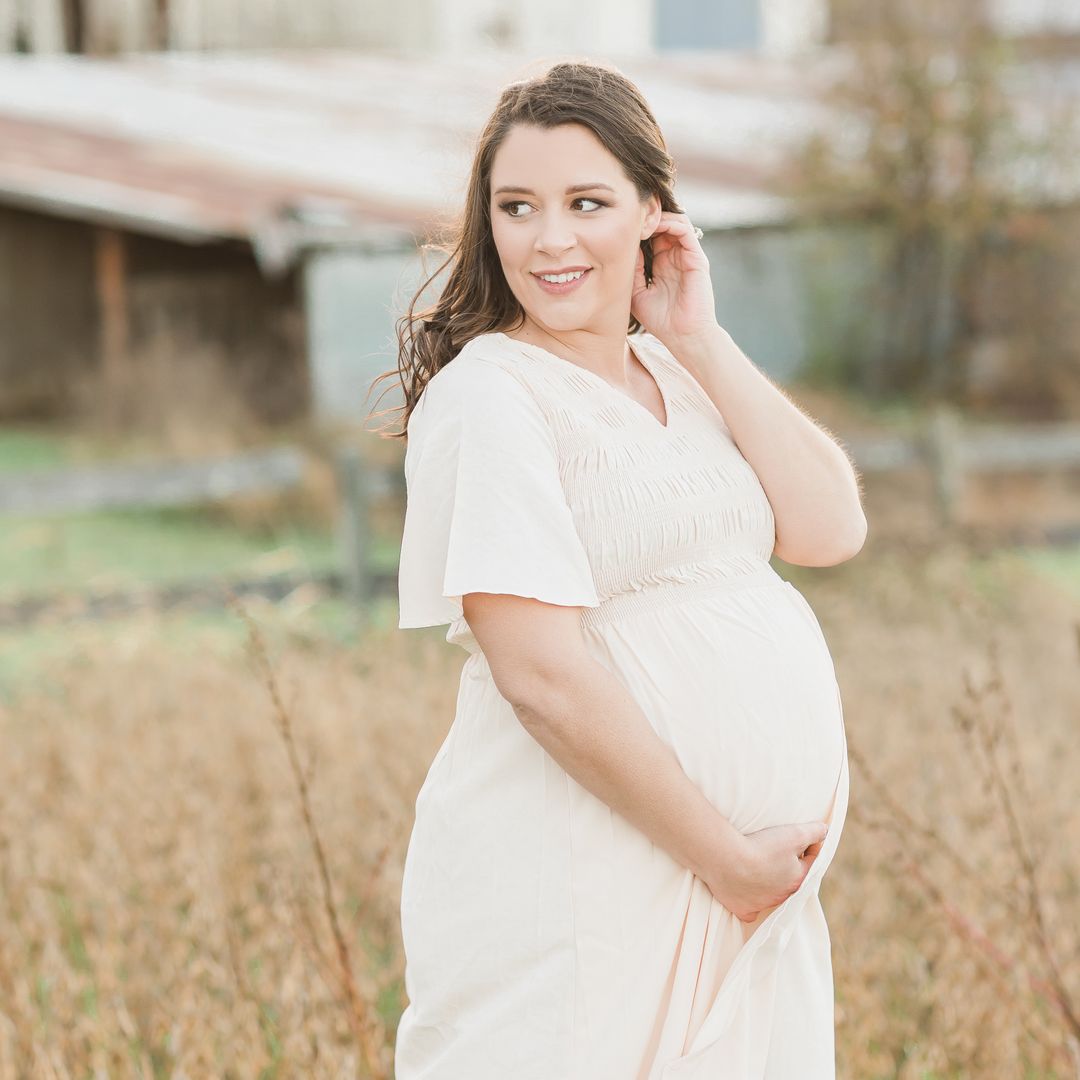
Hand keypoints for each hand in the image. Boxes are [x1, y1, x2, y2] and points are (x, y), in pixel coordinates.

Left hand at [630, 211, 720, 347]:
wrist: (684, 337)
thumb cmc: (661, 321)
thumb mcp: (636, 293)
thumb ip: (632, 270)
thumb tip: (622, 246)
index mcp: (662, 264)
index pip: (651, 236)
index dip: (637, 228)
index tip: (618, 225)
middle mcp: (676, 257)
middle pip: (663, 224)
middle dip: (646, 217)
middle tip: (628, 214)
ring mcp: (687, 256)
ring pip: (674, 221)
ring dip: (657, 216)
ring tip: (640, 217)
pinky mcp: (696, 258)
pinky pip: (684, 229)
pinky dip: (669, 222)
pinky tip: (652, 226)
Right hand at [704, 820, 828, 923]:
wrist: (727, 860)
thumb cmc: (761, 847)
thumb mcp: (793, 834)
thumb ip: (813, 832)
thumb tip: (825, 830)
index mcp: (797, 879)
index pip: (811, 862)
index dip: (809, 846)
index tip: (801, 835)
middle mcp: (783, 896)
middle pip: (790, 880)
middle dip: (788, 867)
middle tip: (777, 850)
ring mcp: (762, 905)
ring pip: (771, 895)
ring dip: (769, 883)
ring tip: (758, 866)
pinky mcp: (743, 909)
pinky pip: (750, 910)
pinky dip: (750, 902)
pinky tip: (746, 893)